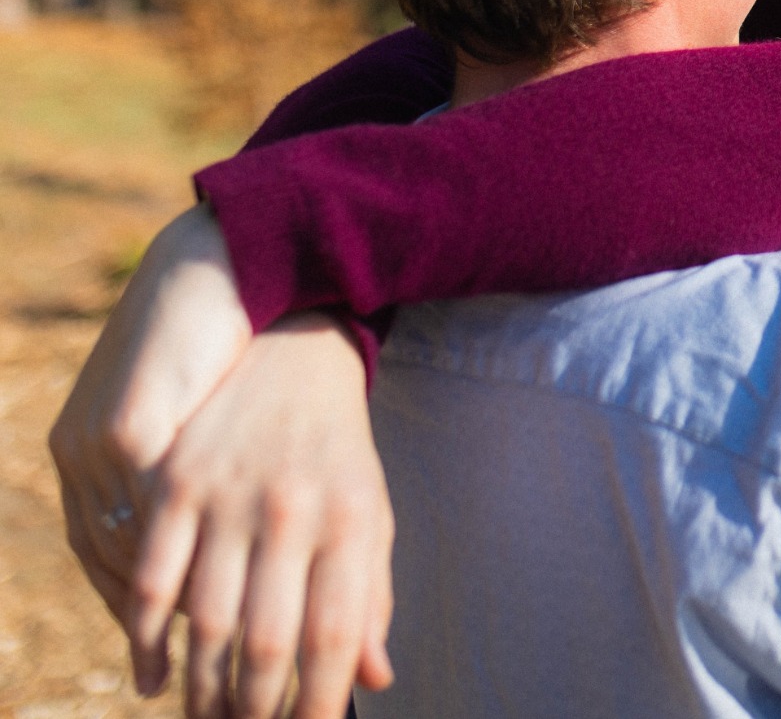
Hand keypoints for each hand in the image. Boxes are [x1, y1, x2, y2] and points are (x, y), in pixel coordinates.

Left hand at [50, 205, 253, 627]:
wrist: (231, 262)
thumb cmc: (226, 338)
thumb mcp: (198, 415)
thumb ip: (193, 476)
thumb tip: (211, 529)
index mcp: (85, 445)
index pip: (102, 551)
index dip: (135, 610)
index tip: (167, 660)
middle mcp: (79, 448)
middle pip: (104, 558)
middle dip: (145, 623)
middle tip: (185, 676)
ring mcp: (96, 437)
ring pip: (120, 545)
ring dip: (161, 603)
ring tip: (208, 644)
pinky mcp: (126, 425)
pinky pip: (146, 511)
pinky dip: (174, 555)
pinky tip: (212, 583)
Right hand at [133, 313, 394, 717]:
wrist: (294, 356)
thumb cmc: (341, 456)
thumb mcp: (372, 517)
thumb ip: (371, 597)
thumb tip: (375, 679)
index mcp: (351, 521)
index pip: (333, 635)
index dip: (319, 701)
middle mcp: (290, 510)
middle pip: (266, 639)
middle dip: (255, 707)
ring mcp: (229, 496)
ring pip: (205, 619)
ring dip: (201, 686)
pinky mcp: (176, 483)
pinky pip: (151, 577)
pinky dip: (146, 636)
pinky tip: (153, 675)